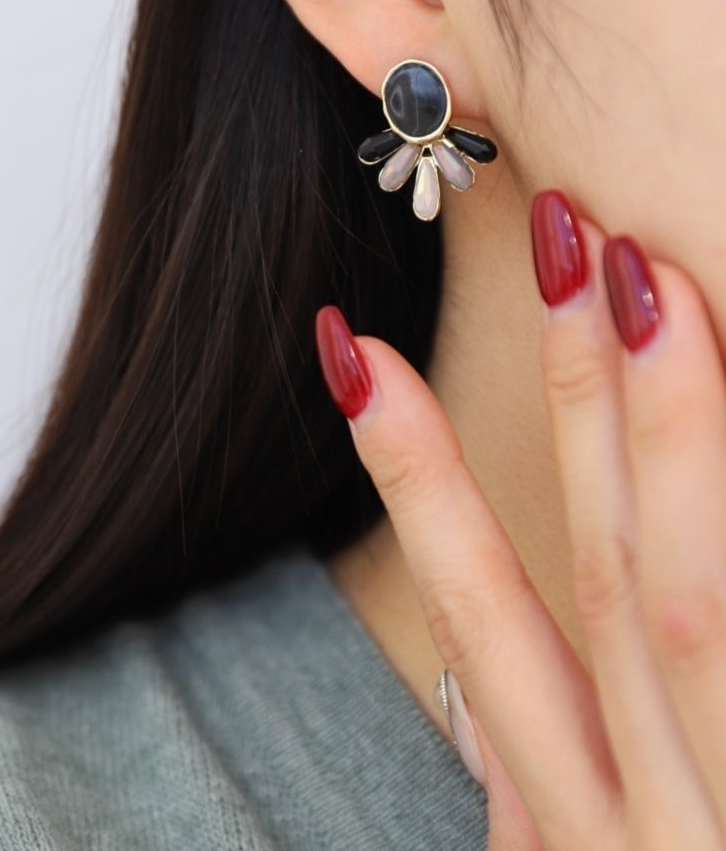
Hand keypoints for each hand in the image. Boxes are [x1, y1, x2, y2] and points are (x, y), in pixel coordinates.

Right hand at [315, 188, 725, 848]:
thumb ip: (532, 806)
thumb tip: (487, 711)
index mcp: (588, 828)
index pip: (478, 615)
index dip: (414, 476)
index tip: (350, 349)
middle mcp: (651, 819)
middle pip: (608, 582)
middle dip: (575, 406)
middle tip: (568, 245)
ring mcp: (718, 820)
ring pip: (691, 609)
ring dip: (675, 439)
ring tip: (657, 286)